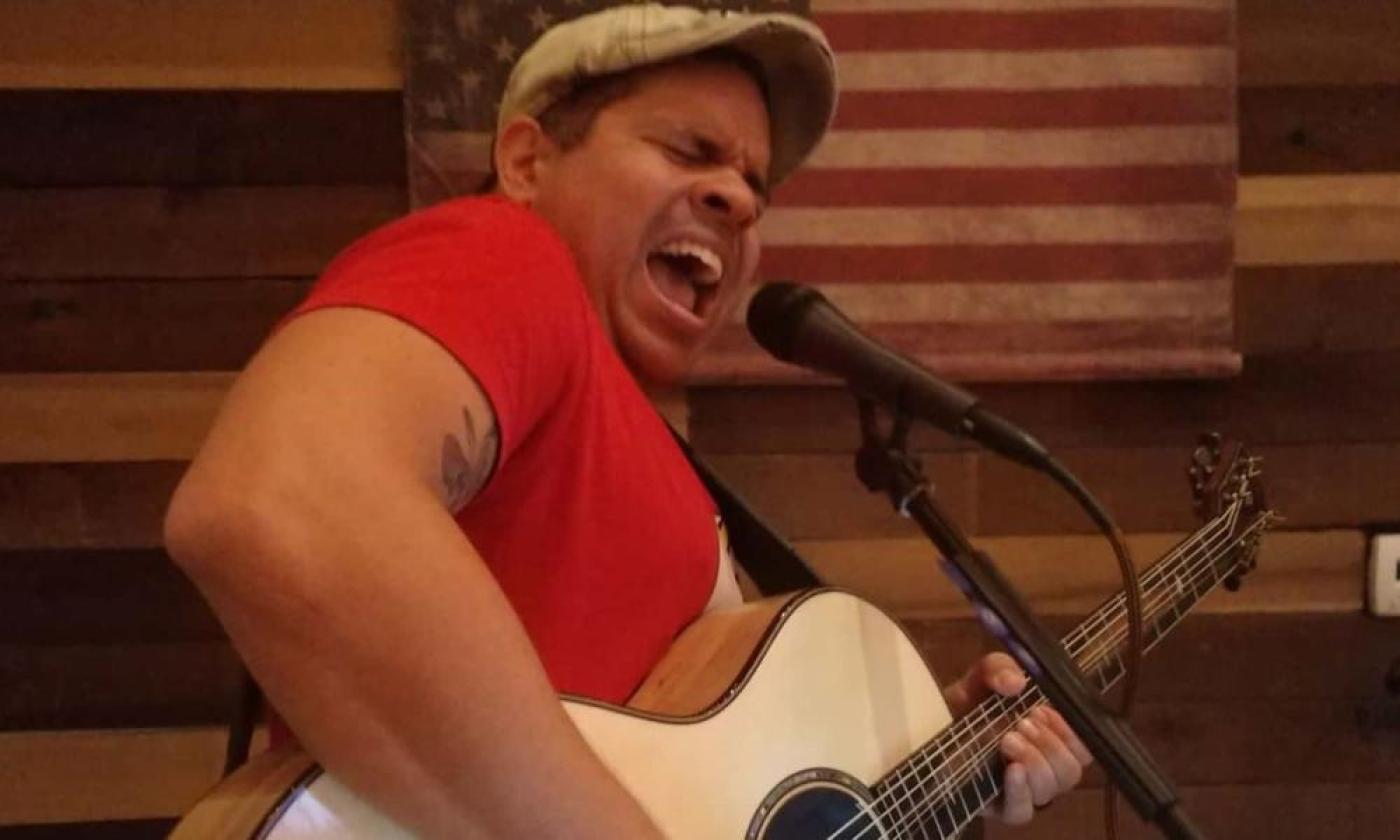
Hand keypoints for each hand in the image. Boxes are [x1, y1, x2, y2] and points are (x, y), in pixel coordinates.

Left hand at [943, 652, 1093, 824]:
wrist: (931, 722)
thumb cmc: (970, 702)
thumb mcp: (984, 676)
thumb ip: (999, 668)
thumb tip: (1016, 682)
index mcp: (1051, 739)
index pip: (1084, 749)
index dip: (1071, 733)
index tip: (1043, 712)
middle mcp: (1043, 768)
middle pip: (1071, 771)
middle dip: (1050, 745)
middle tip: (1021, 724)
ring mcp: (1023, 791)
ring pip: (1051, 789)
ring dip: (1035, 761)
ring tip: (1007, 739)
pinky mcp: (998, 807)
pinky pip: (1022, 811)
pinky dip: (1020, 790)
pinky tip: (1011, 770)